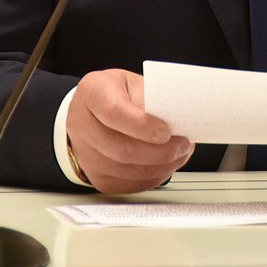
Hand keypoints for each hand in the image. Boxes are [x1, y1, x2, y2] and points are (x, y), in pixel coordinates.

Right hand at [65, 68, 193, 192]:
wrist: (88, 111)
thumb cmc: (114, 93)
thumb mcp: (131, 82)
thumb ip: (149, 97)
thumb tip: (174, 120)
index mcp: (92, 94)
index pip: (114, 113)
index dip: (142, 125)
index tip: (166, 131)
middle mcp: (83, 126)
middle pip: (122, 149)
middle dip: (160, 151)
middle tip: (183, 144)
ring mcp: (87, 155)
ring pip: (127, 171)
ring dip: (161, 166)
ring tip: (180, 154)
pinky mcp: (97, 177)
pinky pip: (129, 184)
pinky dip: (153, 176)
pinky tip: (166, 164)